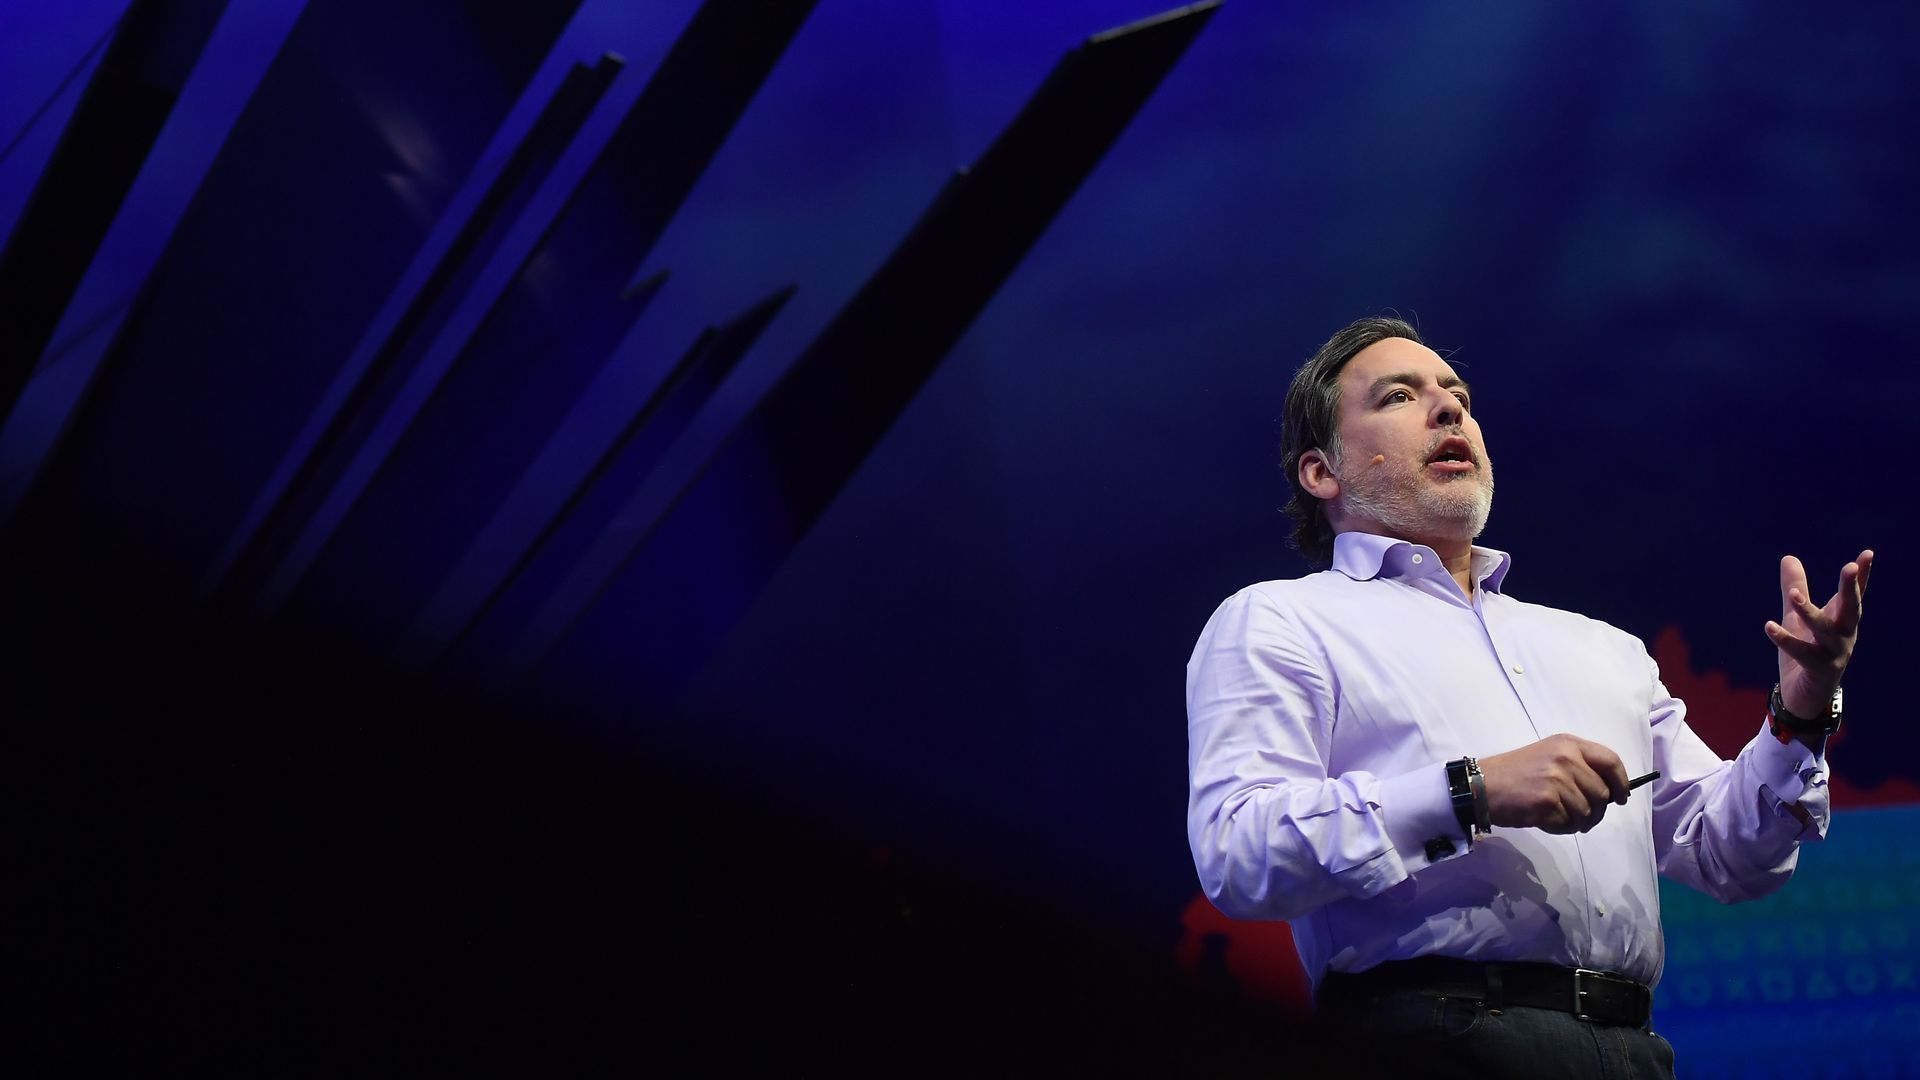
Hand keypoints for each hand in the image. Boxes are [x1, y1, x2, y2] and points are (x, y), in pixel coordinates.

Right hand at [1478, 734, 1630, 833]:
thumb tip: (1610, 792)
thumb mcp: (1550, 756)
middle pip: (1603, 793)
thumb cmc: (1516, 773)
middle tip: (1582, 818)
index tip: (1620, 798)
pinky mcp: (1547, 800)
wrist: (1482, 785)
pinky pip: (1569, 823)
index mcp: (1569, 744)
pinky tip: (1545, 820)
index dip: (1621, 783)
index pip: (1611, 761)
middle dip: (1597, 812)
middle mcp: (1566, 757)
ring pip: (1588, 812)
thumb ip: (1579, 767)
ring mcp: (1557, 778)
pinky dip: (1561, 827)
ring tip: (1558, 817)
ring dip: (1577, 822)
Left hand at [1765, 550, 1872, 717]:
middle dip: (1850, 588)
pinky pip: (1801, 652)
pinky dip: (1785, 639)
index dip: (1862, 576)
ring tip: (1793, 595)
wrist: (1805, 697)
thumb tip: (1789, 557)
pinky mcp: (1818, 670)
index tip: (1868, 553)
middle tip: (1849, 567)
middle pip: (1850, 609)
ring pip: (1825, 630)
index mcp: (1841, 622)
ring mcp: (1834, 654)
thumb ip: (1796, 589)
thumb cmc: (1806, 653)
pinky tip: (1768, 626)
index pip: (1853, 595)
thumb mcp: (1798, 617)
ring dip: (1809, 612)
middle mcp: (1843, 636)